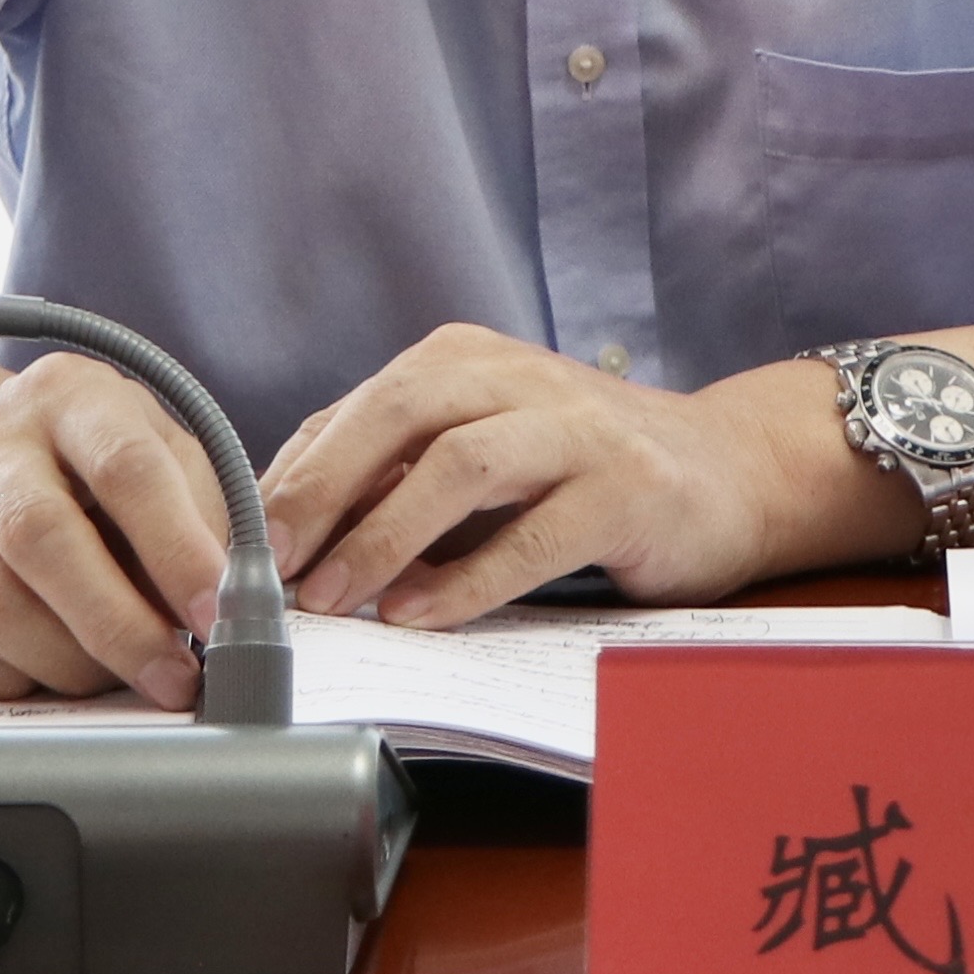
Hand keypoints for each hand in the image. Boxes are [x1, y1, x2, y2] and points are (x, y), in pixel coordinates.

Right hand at [0, 351, 232, 707]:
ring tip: (119, 677)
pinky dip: (8, 679)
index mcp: (70, 395)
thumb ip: (204, 519)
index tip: (219, 616)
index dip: (176, 550)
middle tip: (174, 678)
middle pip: (40, 538)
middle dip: (117, 624)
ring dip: (67, 662)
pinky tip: (51, 675)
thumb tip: (239, 607)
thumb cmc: (100, 469)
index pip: (126, 467)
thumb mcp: (164, 459)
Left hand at [263, 325, 850, 626]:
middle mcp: (517, 376)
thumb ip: (398, 471)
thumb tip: (286, 523)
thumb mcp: (481, 450)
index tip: (243, 546)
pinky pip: (531, 534)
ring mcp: (577, 427)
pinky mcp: (625, 486)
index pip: (359, 407)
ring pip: (461, 464)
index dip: (294, 477)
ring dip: (385, 536)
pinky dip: (466, 578)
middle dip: (324, 492)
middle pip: (400, 413)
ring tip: (336, 598)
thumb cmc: (584, 471)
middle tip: (271, 568)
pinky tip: (419, 615)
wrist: (729, 471)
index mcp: (466, 358)